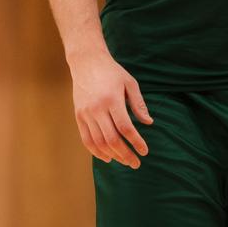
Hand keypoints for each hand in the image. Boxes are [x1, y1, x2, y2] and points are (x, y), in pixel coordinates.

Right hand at [69, 47, 153, 168]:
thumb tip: (149, 123)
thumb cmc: (112, 72)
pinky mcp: (78, 116)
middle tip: (136, 163)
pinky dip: (96, 151)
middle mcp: (97, 109)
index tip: (144, 151)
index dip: (136, 142)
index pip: (125, 127)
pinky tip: (108, 157)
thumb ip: (139, 104)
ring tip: (125, 161)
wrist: (87, 62)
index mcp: (112, 99)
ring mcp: (86, 113)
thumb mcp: (130, 83)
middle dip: (125, 154)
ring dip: (113, 155)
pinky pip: (86, 139)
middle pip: (111, 139)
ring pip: (98, 142)